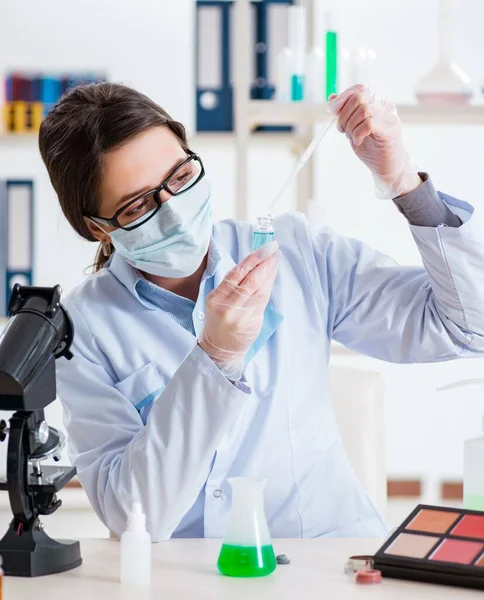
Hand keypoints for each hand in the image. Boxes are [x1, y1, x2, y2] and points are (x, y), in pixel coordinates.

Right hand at [198, 241, 278, 379]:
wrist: (220, 348)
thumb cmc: (219, 320)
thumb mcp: (217, 300)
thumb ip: (232, 284)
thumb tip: (253, 262)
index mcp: (216, 298)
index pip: (236, 274)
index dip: (252, 259)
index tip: (264, 248)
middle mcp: (228, 307)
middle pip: (249, 280)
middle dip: (264, 262)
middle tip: (274, 249)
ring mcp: (242, 316)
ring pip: (259, 289)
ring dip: (269, 272)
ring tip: (275, 259)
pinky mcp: (253, 322)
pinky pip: (263, 300)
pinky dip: (269, 285)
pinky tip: (272, 276)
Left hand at [329, 84, 420, 198]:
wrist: (387, 167)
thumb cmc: (371, 149)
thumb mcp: (353, 128)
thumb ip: (345, 113)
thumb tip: (331, 98)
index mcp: (376, 103)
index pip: (359, 89)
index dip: (342, 98)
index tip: (331, 112)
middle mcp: (384, 106)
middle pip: (359, 97)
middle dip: (343, 115)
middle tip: (342, 130)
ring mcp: (388, 117)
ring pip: (363, 110)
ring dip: (350, 126)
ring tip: (352, 137)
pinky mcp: (389, 130)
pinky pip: (368, 124)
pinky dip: (357, 133)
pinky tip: (358, 141)